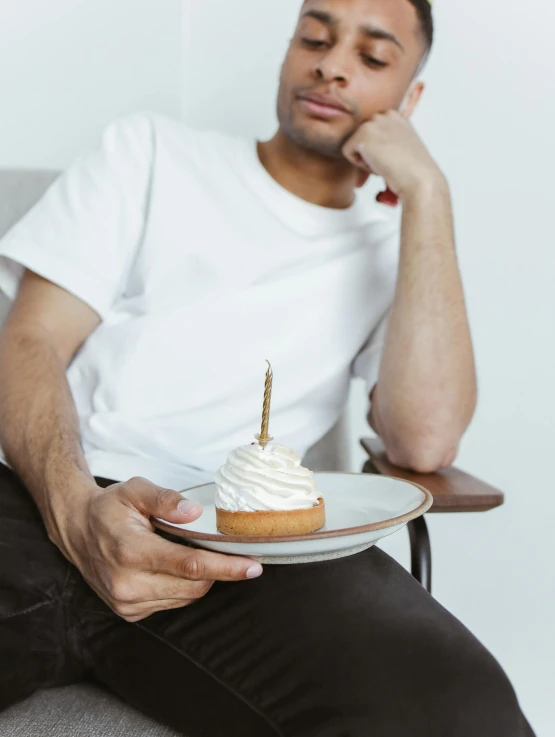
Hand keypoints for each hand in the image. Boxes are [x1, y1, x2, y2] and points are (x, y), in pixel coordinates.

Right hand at [62, 477, 262, 621]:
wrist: (76, 530)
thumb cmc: (109, 509)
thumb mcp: (135, 489)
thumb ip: (165, 498)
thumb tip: (194, 513)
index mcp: (131, 551)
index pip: (190, 565)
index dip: (226, 567)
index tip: (252, 566)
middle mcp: (128, 583)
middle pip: (193, 586)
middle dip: (220, 572)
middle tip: (236, 554)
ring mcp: (127, 602)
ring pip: (185, 598)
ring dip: (201, 580)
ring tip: (197, 554)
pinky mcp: (128, 612)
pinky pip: (172, 603)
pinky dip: (183, 588)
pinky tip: (177, 568)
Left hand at [342, 110, 442, 202]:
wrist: (419, 179)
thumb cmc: (414, 171)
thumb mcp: (401, 147)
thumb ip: (386, 140)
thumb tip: (370, 149)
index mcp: (396, 116)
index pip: (371, 132)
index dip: (377, 150)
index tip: (392, 159)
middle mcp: (384, 115)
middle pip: (360, 137)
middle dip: (369, 153)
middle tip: (388, 163)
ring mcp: (374, 123)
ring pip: (354, 145)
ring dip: (366, 159)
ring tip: (385, 164)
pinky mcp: (362, 135)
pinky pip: (347, 152)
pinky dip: (360, 165)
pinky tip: (379, 165)